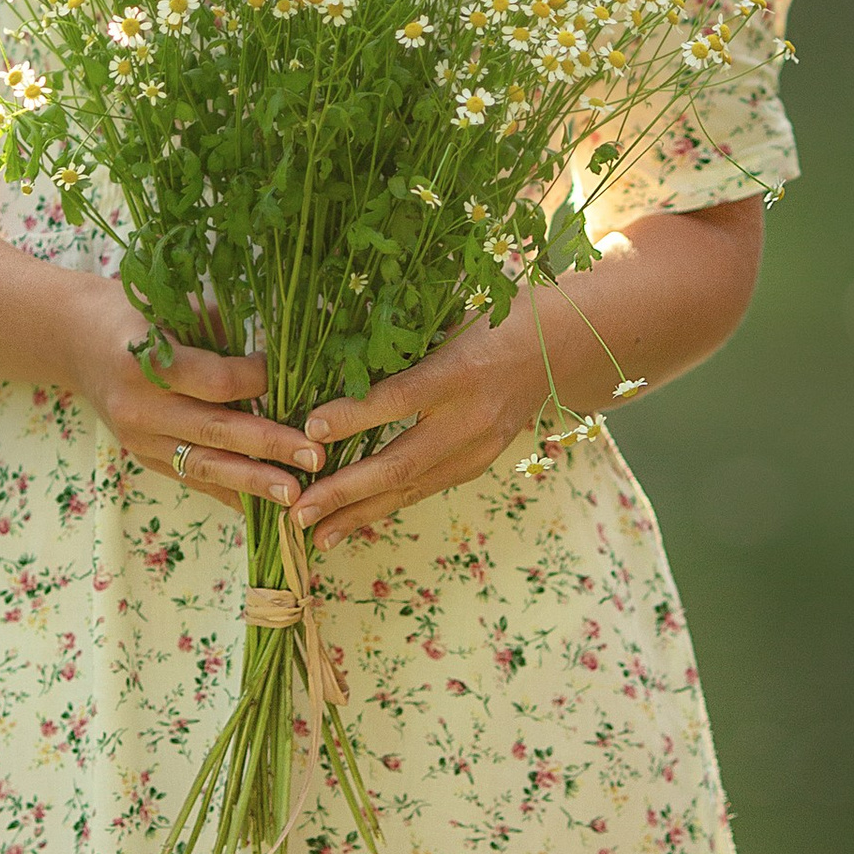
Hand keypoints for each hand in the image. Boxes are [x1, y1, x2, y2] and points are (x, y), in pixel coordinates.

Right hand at [56, 271, 323, 514]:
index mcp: (146, 362)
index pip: (215, 382)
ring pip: (205, 465)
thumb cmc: (133, 313)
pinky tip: (263, 506)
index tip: (291, 376)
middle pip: (215, 432)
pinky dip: (229, 492)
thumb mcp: (169, 305)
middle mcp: (140, 408)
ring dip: (254, 481)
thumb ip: (218, 331)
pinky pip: (193, 479)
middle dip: (269, 446)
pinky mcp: (143, 458)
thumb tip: (278, 353)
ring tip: (295, 494)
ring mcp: (139, 440)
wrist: (74, 340)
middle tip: (314, 457)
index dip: (258, 381)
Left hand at [288, 313, 546, 549]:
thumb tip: (329, 358)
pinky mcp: (477, 465)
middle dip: (345, 491)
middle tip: (299, 512)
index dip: (352, 417)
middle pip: (400, 463)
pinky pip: (424, 489)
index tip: (310, 429)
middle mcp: (469, 418)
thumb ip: (397, 343)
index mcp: (458, 371)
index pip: (398, 399)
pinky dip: (384, 506)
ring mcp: (477, 449)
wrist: (553, 348)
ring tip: (317, 534)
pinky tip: (352, 520)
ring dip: (359, 514)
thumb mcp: (444, 318)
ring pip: (410, 488)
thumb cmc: (487, 321)